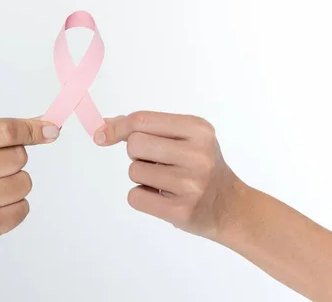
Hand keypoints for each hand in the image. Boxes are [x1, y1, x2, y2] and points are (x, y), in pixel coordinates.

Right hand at [0, 118, 59, 248]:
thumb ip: (4, 132)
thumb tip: (49, 128)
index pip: (4, 131)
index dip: (32, 130)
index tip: (51, 130)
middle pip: (19, 157)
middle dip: (15, 161)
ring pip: (24, 183)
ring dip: (16, 185)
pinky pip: (23, 208)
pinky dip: (15, 207)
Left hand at [94, 111, 243, 239]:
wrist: (230, 206)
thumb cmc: (201, 167)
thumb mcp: (185, 138)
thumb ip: (146, 128)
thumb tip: (105, 124)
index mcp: (198, 129)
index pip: (143, 120)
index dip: (117, 127)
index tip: (102, 135)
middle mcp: (197, 154)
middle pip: (134, 145)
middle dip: (136, 154)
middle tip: (156, 162)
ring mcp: (191, 184)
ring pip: (134, 171)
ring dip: (141, 177)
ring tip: (165, 181)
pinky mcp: (181, 210)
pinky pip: (135, 197)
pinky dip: (141, 196)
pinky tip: (162, 197)